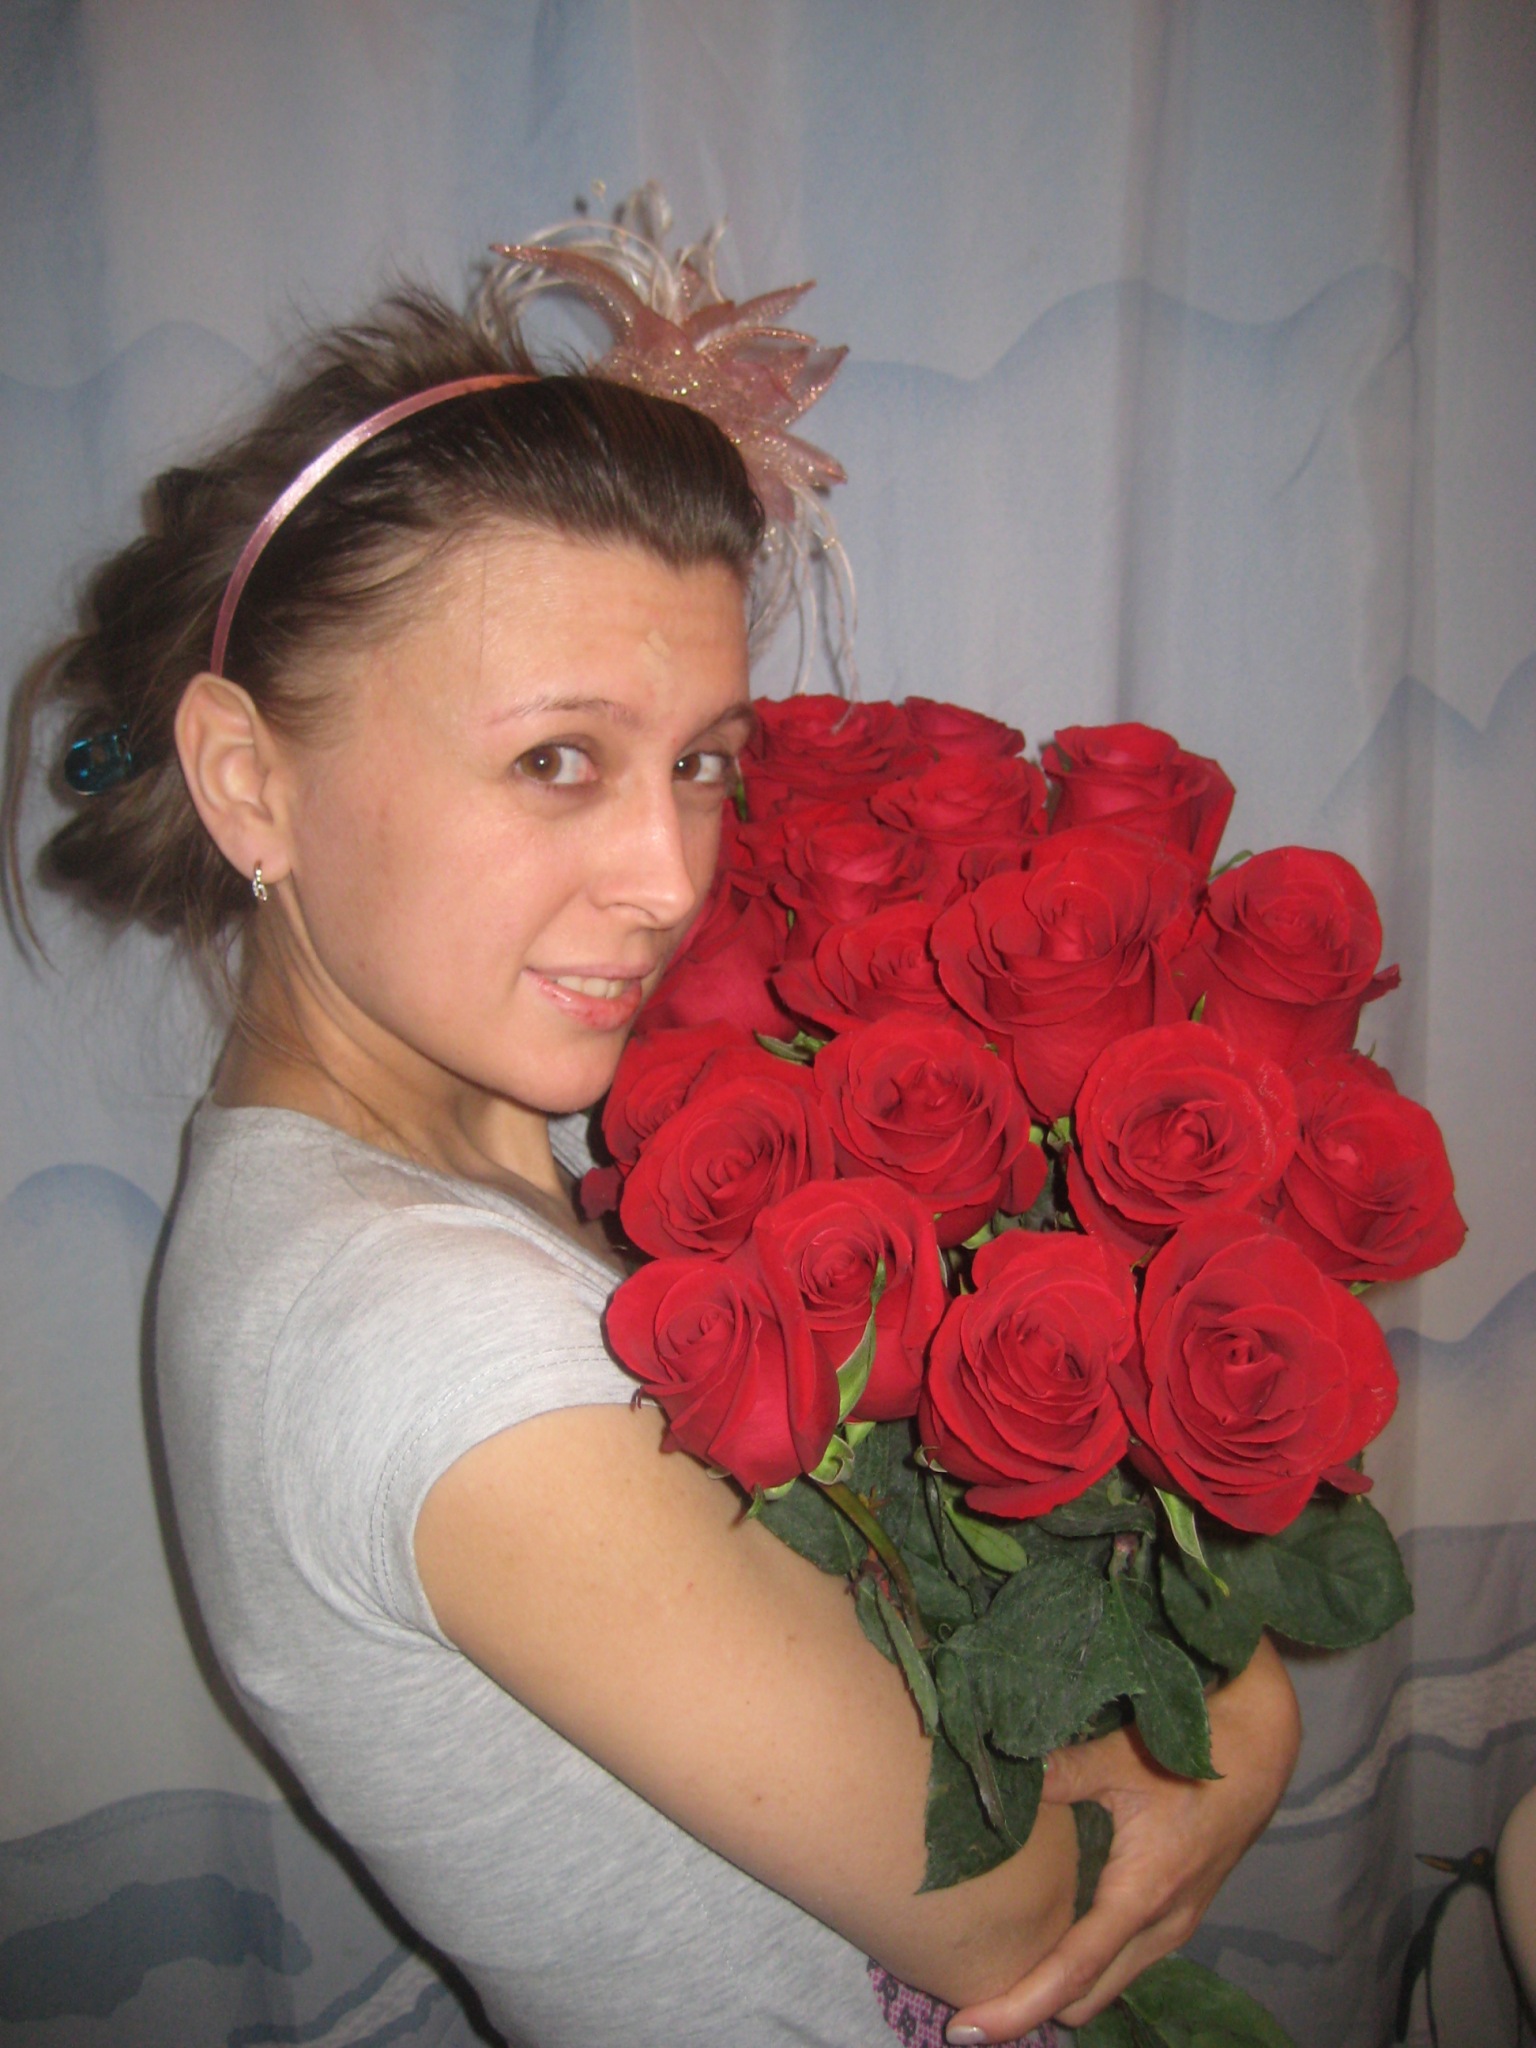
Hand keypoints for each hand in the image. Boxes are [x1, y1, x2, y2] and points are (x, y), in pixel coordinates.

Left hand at [943, 1635, 1300, 2043]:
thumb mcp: (1118, 1759)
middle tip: (969, 1995)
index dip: (1018, 2007)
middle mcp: (1159, 1928)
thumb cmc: (1189, 1756)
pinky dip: (1083, 1963)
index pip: (1071, 1973)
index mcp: (1140, 1897)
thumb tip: (992, 1775)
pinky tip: (1045, 1935)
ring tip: (997, 1970)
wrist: (1258, 1754)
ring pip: (1105, 1981)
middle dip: (1031, 2005)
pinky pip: (1121, 1959)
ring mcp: (1172, 1926)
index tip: (967, 2030)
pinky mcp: (1175, 1914)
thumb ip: (1057, 1773)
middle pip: (1085, 1997)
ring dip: (1058, 1986)